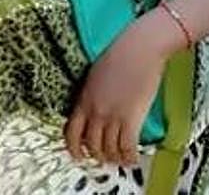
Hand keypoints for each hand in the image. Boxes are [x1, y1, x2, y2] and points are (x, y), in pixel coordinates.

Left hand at [64, 11, 180, 165]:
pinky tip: (133, 159)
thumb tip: (95, 109)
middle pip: (91, 145)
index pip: (71, 131)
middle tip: (106, 159)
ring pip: (109, 149)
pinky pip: (127, 147)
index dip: (74, 147)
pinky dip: (130, 157)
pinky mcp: (131, 118)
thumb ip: (92, 95)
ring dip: (115, 159)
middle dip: (98, 156)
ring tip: (121, 160)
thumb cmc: (119, 55)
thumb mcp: (95, 76)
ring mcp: (112, 115)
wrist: (138, 48)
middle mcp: (94, 111)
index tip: (79, 155)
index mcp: (82, 99)